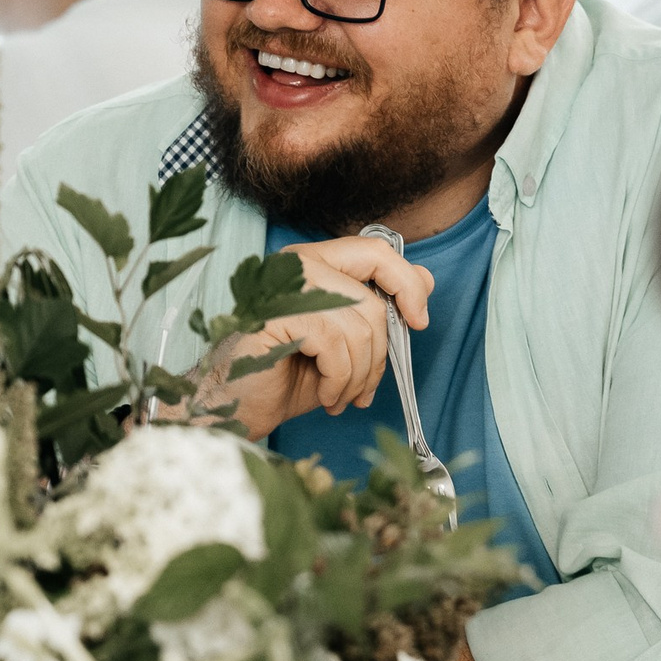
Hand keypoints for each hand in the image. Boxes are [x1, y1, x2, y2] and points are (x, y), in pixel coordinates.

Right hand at [205, 233, 433, 439]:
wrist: (235, 408)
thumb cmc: (286, 376)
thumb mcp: (344, 342)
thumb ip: (376, 308)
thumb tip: (425, 280)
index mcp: (313, 262)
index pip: (376, 251)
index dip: (407, 284)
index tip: (418, 321)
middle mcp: (296, 264)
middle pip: (372, 301)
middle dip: (379, 355)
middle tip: (364, 389)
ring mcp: (283, 285)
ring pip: (359, 328)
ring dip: (359, 376)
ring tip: (342, 397)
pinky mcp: (274, 312)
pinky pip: (335, 344)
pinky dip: (340, 380)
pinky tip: (327, 396)